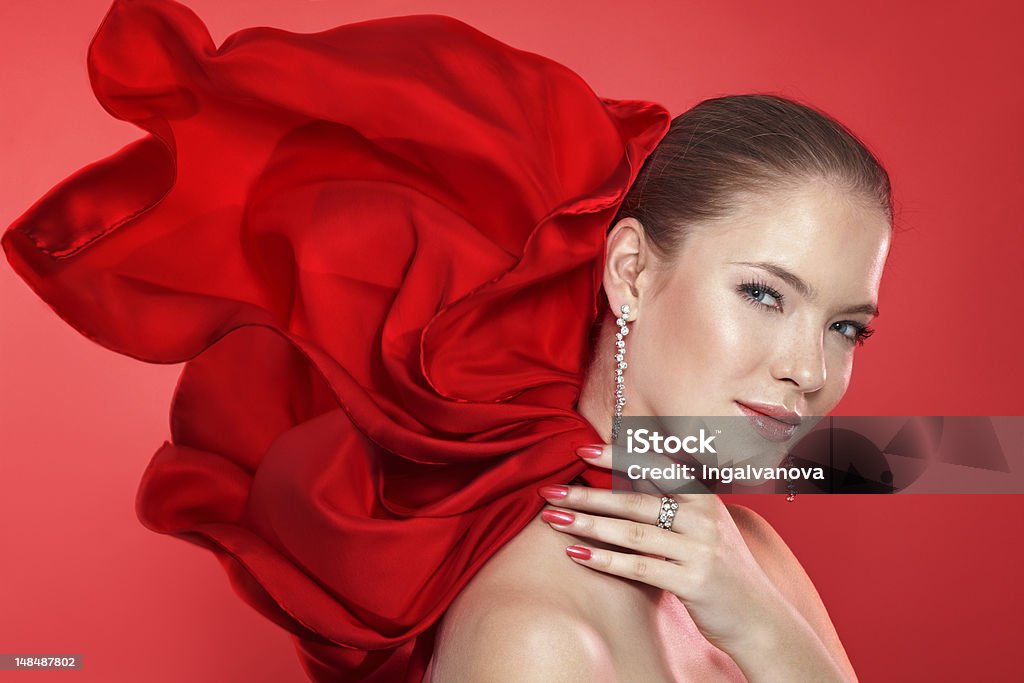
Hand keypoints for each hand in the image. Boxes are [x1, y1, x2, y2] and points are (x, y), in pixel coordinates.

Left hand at [537, 445, 789, 654]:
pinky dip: (605, 560)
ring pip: (633, 531)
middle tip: (551, 490)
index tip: (580, 447)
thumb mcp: (705, 524)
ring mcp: (700, 548)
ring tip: (554, 518)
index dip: (616, 455)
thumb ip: (672, 498)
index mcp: (704, 495)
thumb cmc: (721, 567)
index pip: (653, 466)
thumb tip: (626, 469)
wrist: (760, 617)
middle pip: (635, 499)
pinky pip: (640, 567)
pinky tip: (577, 554)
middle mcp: (704, 516)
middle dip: (589, 493)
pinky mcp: (694, 581)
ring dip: (588, 524)